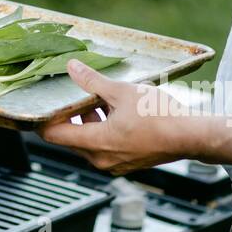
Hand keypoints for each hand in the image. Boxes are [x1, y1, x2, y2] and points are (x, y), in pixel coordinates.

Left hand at [37, 60, 195, 174]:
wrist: (191, 136)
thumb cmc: (160, 116)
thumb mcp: (121, 92)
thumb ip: (93, 82)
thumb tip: (72, 68)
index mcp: (96, 143)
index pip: (53, 136)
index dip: (42, 120)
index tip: (41, 104)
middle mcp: (101, 159)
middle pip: (70, 138)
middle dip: (70, 116)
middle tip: (76, 94)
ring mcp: (115, 163)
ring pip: (88, 141)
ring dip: (89, 120)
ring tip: (100, 97)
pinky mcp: (127, 162)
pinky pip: (104, 146)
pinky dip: (103, 128)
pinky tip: (116, 109)